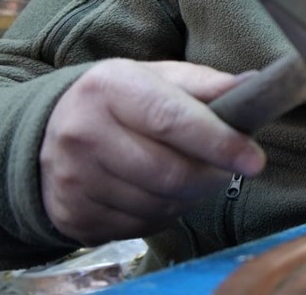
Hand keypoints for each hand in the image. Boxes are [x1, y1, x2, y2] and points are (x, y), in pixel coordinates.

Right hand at [40, 59, 265, 244]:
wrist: (51, 129)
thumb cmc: (123, 101)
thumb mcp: (159, 77)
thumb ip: (205, 83)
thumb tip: (251, 85)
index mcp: (110, 87)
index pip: (171, 120)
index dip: (218, 143)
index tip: (254, 159)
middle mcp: (83, 132)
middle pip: (169, 173)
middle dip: (212, 177)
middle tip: (228, 169)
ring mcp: (73, 178)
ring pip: (158, 205)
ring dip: (190, 198)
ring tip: (192, 177)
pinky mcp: (72, 214)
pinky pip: (139, 227)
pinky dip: (164, 215)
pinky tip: (161, 193)